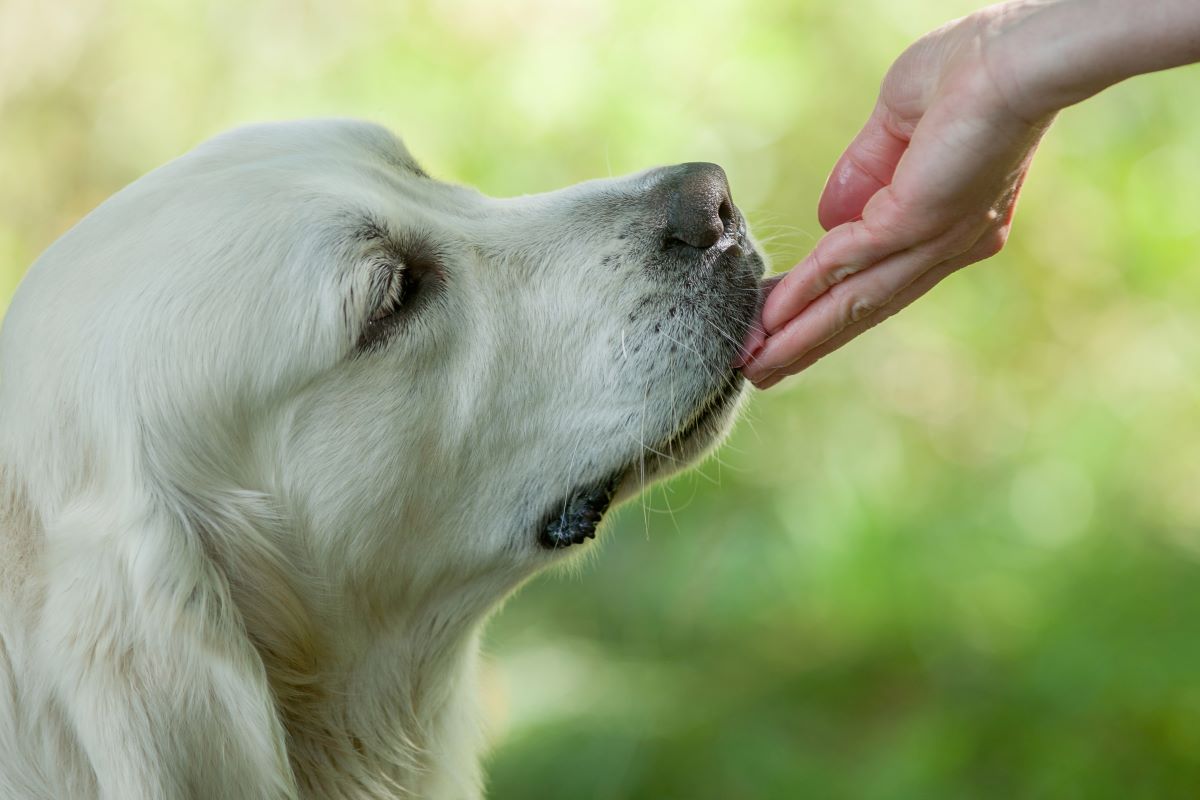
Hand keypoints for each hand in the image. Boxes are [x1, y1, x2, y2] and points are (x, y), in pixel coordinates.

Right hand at [743, 8, 1053, 387]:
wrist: (1015, 55)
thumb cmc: (972, 66)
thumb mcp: (901, 121)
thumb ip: (865, 172)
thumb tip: (828, 219)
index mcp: (955, 220)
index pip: (880, 273)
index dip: (829, 302)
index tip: (785, 327)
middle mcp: (951, 244)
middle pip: (867, 306)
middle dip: (810, 342)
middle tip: (764, 372)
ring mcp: (936, 239)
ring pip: (856, 301)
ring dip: (802, 338)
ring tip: (758, 366)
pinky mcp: (916, 223)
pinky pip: (847, 266)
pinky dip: (806, 294)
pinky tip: (773, 318)